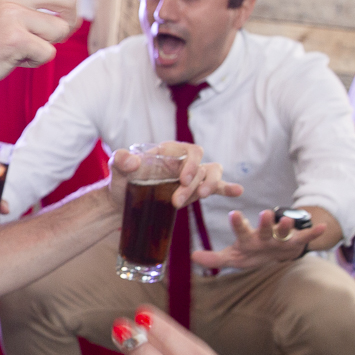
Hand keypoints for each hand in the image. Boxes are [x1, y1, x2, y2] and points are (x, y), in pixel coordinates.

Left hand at [106, 141, 242, 214]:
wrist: (121, 203)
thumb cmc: (120, 183)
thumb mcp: (116, 171)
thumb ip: (120, 161)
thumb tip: (130, 160)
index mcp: (170, 152)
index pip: (191, 151)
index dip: (192, 164)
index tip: (183, 180)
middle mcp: (183, 162)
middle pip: (202, 167)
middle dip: (195, 184)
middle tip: (176, 201)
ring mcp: (190, 177)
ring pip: (211, 175)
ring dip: (210, 187)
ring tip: (200, 198)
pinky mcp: (193, 191)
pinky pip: (215, 187)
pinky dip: (227, 188)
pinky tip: (237, 191)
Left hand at [190, 209, 326, 270]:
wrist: (277, 253)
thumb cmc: (252, 253)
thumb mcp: (234, 258)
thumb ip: (215, 258)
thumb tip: (192, 256)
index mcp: (249, 238)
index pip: (241, 230)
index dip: (238, 223)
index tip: (233, 213)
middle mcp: (265, 235)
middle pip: (264, 228)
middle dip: (264, 222)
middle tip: (263, 212)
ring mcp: (281, 238)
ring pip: (283, 232)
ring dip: (286, 226)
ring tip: (286, 220)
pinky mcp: (295, 242)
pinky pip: (304, 238)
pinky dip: (313, 233)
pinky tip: (321, 227)